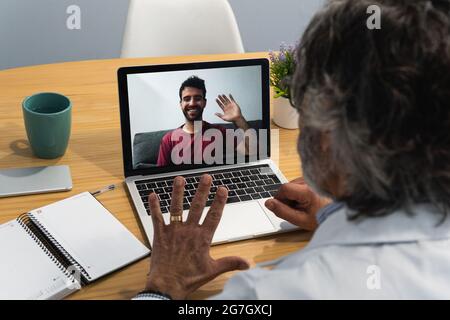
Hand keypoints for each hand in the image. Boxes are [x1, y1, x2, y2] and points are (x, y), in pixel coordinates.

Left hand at [145, 175, 249, 299]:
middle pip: (196, 206)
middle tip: (206, 177)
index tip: (223, 189)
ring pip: (176, 207)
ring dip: (178, 192)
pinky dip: (154, 206)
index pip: (213, 216)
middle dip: (202, 190)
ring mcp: (173, 231)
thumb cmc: (189, 278)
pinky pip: (156, 217)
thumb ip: (230, 263)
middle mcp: (188, 231)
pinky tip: (152, 194)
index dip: (219, 202)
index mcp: (202, 238)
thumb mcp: (213, 270)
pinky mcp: (160, 234)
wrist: (167, 285)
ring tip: (179, 179)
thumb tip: (247, 263)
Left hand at [215, 94, 242, 122]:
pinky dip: (231, 97)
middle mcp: (227, 107)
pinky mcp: (234, 104)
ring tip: (222, 94)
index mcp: (224, 110)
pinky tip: (229, 94)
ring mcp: (231, 105)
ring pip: (227, 100)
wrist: (236, 118)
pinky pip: (232, 99)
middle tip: (218, 95)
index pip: (220, 104)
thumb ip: (219, 115)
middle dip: (221, 98)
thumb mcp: (223, 117)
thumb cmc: (231, 119)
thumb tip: (215, 113)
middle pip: (223, 101)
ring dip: (225, 97)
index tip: (216, 99)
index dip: (218, 102)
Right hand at [264, 177, 330, 230]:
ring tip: (302, 206)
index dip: (279, 199)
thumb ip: (282, 211)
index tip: (284, 207)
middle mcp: (309, 182)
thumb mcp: (299, 219)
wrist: (336, 214)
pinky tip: (305, 201)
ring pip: (291, 185)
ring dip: (292, 196)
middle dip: (286, 198)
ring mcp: (311, 179)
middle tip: (296, 209)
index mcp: (307, 191)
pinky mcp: (311, 180)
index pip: (283, 188)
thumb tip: (268, 203)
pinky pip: (297, 185)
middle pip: (286, 186)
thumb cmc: (320, 218)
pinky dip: (297, 193)